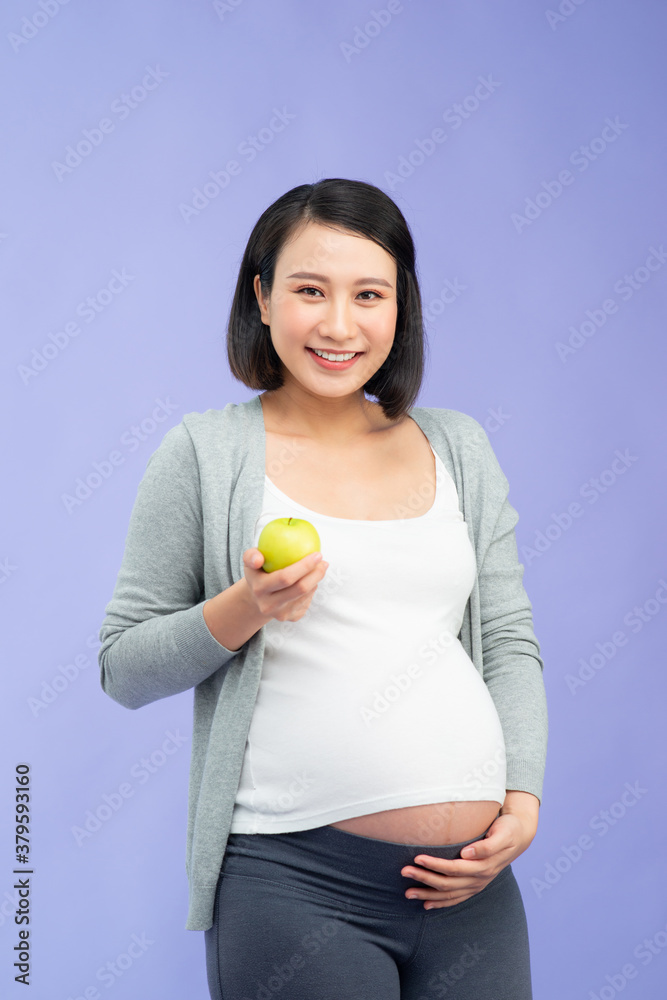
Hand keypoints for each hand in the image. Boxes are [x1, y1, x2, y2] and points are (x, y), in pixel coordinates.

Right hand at [241, 547, 328, 622]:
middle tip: (324, 562)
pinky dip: (312, 589)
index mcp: (260, 589)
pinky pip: (308, 601)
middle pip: (300, 589)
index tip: (317, 554)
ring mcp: (281, 614)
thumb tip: (258, 559)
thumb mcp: (250, 561)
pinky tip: (311, 580)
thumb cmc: (257, 571)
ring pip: (307, 594)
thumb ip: (251, 556)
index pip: (285, 578)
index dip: (305, 566)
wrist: (257, 598)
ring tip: (318, 568)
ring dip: (316, 580)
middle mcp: (269, 605)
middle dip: (317, 574)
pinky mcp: (292, 618)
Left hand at [400, 796, 538, 909]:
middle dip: (424, 879)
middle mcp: (480, 878)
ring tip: (407, 892)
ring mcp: (478, 884)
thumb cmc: (508, 829)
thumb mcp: (502, 833)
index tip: (417, 857)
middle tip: (404, 871)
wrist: (519, 835)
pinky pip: (456, 898)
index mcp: (484, 865)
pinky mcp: (476, 886)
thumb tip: (467, 853)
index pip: (454, 868)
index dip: (435, 865)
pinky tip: (426, 904)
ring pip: (449, 894)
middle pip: (447, 883)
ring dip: (427, 894)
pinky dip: (441, 903)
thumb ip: (487, 845)